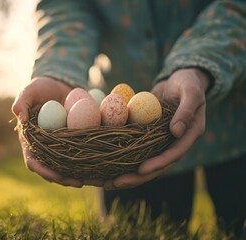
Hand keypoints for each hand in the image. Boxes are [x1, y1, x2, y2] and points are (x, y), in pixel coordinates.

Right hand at [12, 77, 102, 186]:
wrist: (58, 84)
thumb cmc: (39, 88)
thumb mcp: (28, 92)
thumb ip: (21, 103)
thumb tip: (22, 120)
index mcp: (31, 141)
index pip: (33, 161)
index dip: (44, 171)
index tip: (56, 177)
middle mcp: (46, 149)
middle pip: (54, 170)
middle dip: (67, 179)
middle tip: (80, 182)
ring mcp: (61, 147)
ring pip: (71, 167)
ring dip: (84, 176)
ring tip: (98, 181)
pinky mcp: (75, 143)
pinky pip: (84, 154)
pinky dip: (95, 161)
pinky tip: (107, 166)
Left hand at [104, 68, 209, 189]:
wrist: (180, 80)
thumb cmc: (188, 83)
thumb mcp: (191, 92)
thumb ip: (186, 110)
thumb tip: (177, 131)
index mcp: (188, 136)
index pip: (173, 155)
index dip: (158, 164)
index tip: (142, 170)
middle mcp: (174, 143)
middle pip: (155, 166)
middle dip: (136, 177)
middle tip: (115, 183)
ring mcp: (160, 142)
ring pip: (143, 162)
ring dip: (125, 173)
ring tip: (105, 183)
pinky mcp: (148, 138)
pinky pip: (134, 150)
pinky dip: (120, 158)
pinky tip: (103, 165)